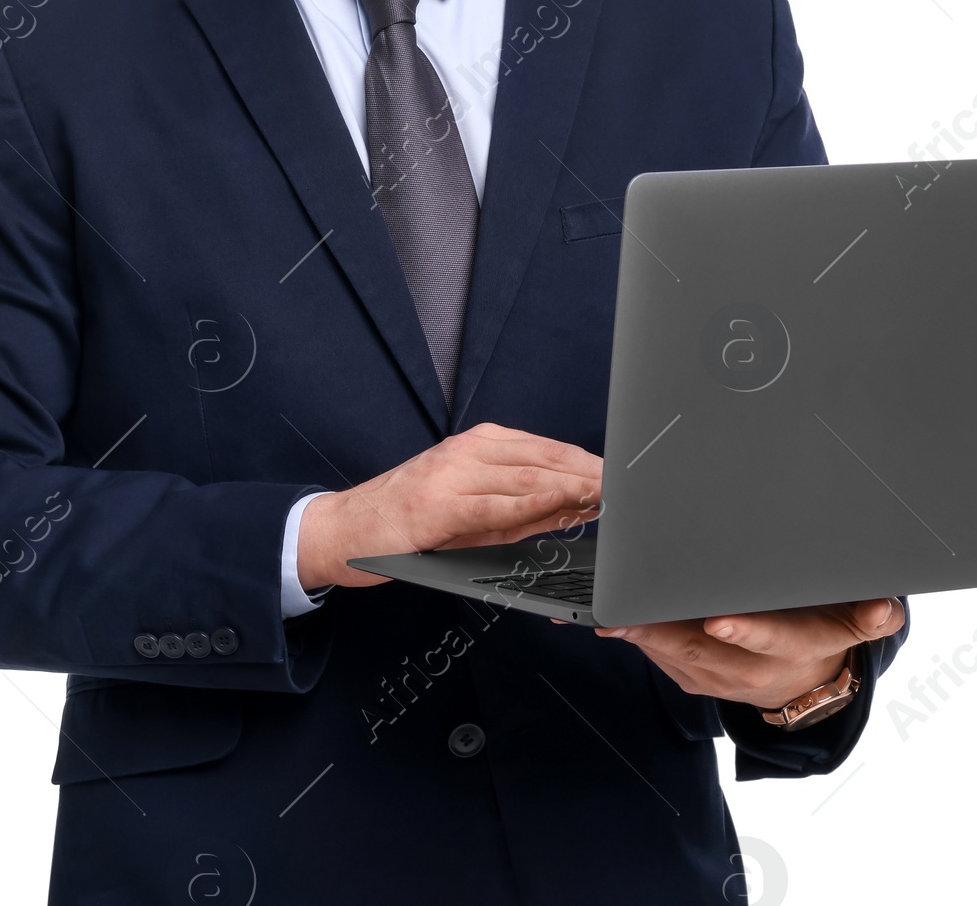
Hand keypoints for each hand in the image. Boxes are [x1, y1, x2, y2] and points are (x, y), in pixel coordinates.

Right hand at [297, 423, 601, 592]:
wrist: (346, 531)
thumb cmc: (407, 523)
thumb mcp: (471, 511)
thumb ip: (523, 510)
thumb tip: (575, 509)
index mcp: (478, 445)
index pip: (547, 449)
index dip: (589, 462)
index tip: (623, 476)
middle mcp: (468, 451)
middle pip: (545, 458)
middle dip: (592, 472)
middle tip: (631, 487)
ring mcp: (453, 474)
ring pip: (528, 475)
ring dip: (575, 484)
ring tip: (610, 495)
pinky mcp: (439, 505)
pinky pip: (497, 504)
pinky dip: (535, 503)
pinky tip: (561, 506)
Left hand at [592, 597, 905, 710]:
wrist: (808, 686)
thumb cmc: (824, 634)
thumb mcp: (855, 624)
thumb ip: (871, 616)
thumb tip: (885, 608)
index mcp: (793, 648)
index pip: (769, 639)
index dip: (744, 631)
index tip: (718, 620)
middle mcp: (754, 670)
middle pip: (707, 649)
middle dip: (669, 631)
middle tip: (636, 609)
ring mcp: (721, 679)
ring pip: (678, 658)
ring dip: (646, 637)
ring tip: (617, 614)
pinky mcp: (697, 681)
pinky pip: (666, 663)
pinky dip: (643, 643)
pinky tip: (621, 624)